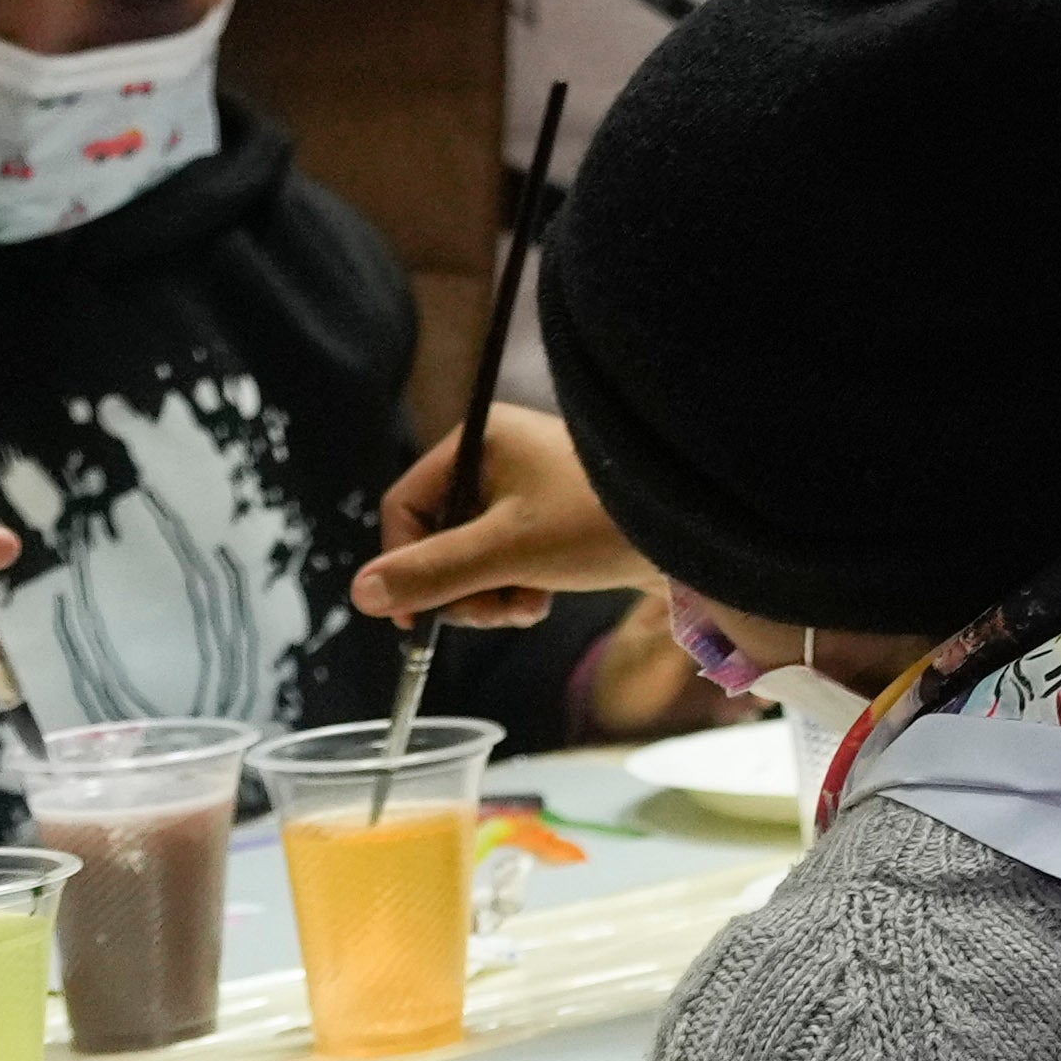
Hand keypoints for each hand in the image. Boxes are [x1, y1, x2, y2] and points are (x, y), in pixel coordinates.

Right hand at [362, 402, 639, 634]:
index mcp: (479, 442)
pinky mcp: (554, 518)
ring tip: (527, 606)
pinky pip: (508, 560)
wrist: (697, 529)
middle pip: (437, 537)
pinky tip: (544, 601)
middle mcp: (498, 456)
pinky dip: (517, 588)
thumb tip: (362, 594)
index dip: (402, 566)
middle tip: (492, 613)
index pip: (404, 508)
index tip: (414, 619)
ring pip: (472, 556)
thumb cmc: (600, 522)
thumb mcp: (507, 551)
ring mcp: (527, 488)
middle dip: (459, 586)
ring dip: (489, 593)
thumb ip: (433, 572)